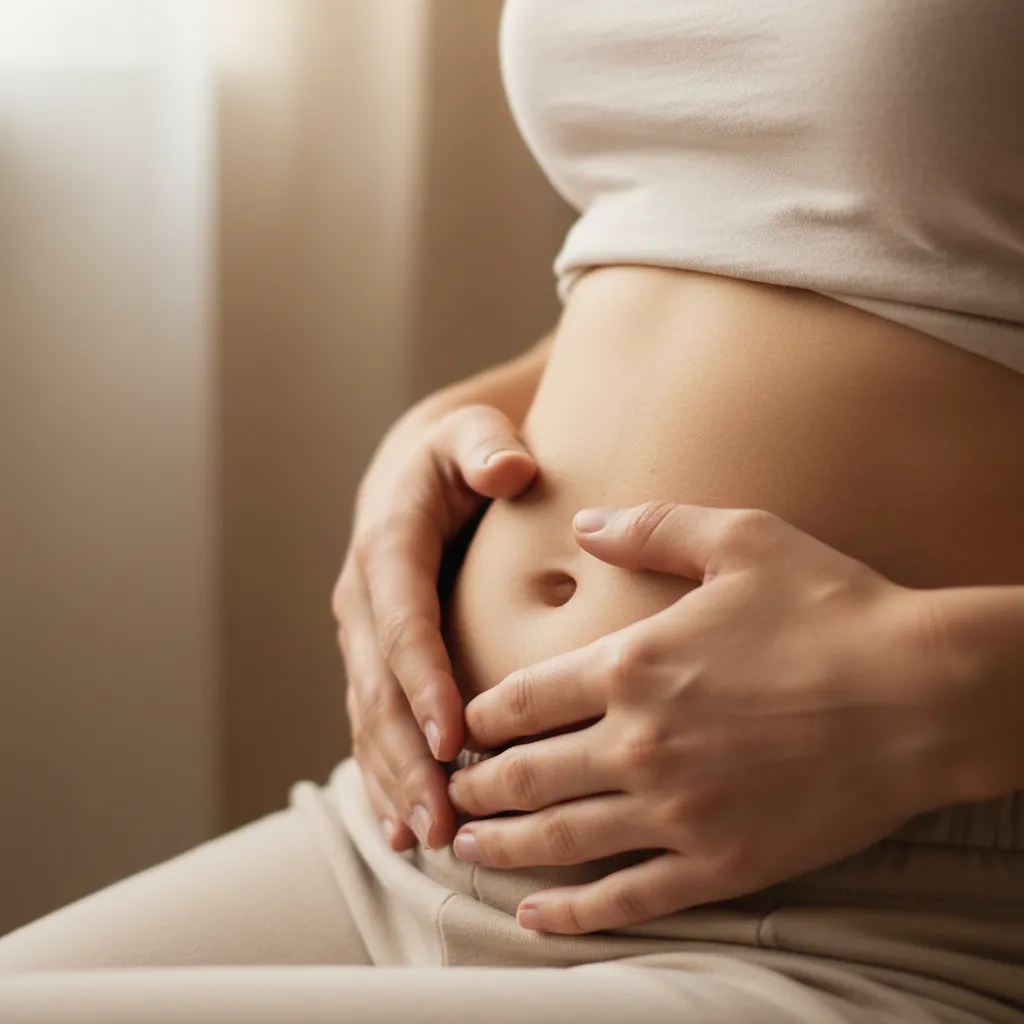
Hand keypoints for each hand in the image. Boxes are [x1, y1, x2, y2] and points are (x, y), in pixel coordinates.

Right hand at [332, 405, 535, 850]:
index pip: (404, 622)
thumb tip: (510, 469)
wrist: (420, 473)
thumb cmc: (460, 455)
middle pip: (379, 688)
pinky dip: (385, 776)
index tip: (452, 739)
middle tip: (443, 820)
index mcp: (388, 547)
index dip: (423, 681)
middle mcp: (365, 600)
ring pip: (370, 719)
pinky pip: (373, 725)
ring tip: (426, 839)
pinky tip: (401, 827)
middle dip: (407, 757)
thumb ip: (486, 445)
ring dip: (394, 780)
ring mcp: (363, 637)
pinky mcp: (373, 662)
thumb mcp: (472, 432)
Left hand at [450, 502, 946, 932]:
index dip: (476, 718)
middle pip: (523, 775)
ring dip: (500, 845)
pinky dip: (571, 912)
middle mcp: (638, 742)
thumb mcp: (739, 539)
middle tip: (445, 794)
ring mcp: (675, 809)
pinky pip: (626, 897)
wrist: (923, 692)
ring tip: (463, 847)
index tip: (460, 729)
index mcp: (632, 665)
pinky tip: (533, 916)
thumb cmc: (832, 608)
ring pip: (557, 839)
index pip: (520, 700)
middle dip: (474, 787)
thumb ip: (650, 528)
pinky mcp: (719, 862)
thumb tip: (582, 522)